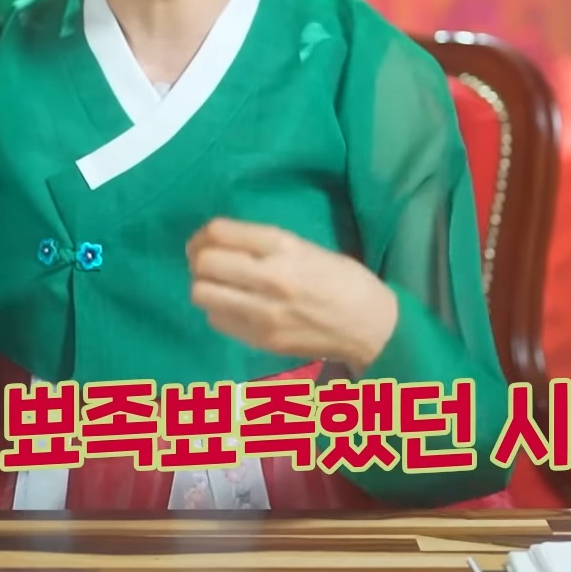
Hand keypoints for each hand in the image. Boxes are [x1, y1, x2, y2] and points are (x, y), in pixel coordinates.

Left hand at [185, 218, 398, 371]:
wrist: (372, 327)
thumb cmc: (345, 280)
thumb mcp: (307, 248)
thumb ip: (265, 245)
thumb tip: (223, 245)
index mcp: (284, 246)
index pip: (219, 232)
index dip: (202, 235)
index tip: (204, 240)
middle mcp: (269, 276)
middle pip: (204, 263)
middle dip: (198, 260)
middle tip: (206, 263)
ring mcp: (263, 312)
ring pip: (202, 293)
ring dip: (204, 286)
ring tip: (219, 286)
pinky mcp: (262, 339)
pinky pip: (217, 320)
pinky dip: (218, 311)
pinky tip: (234, 308)